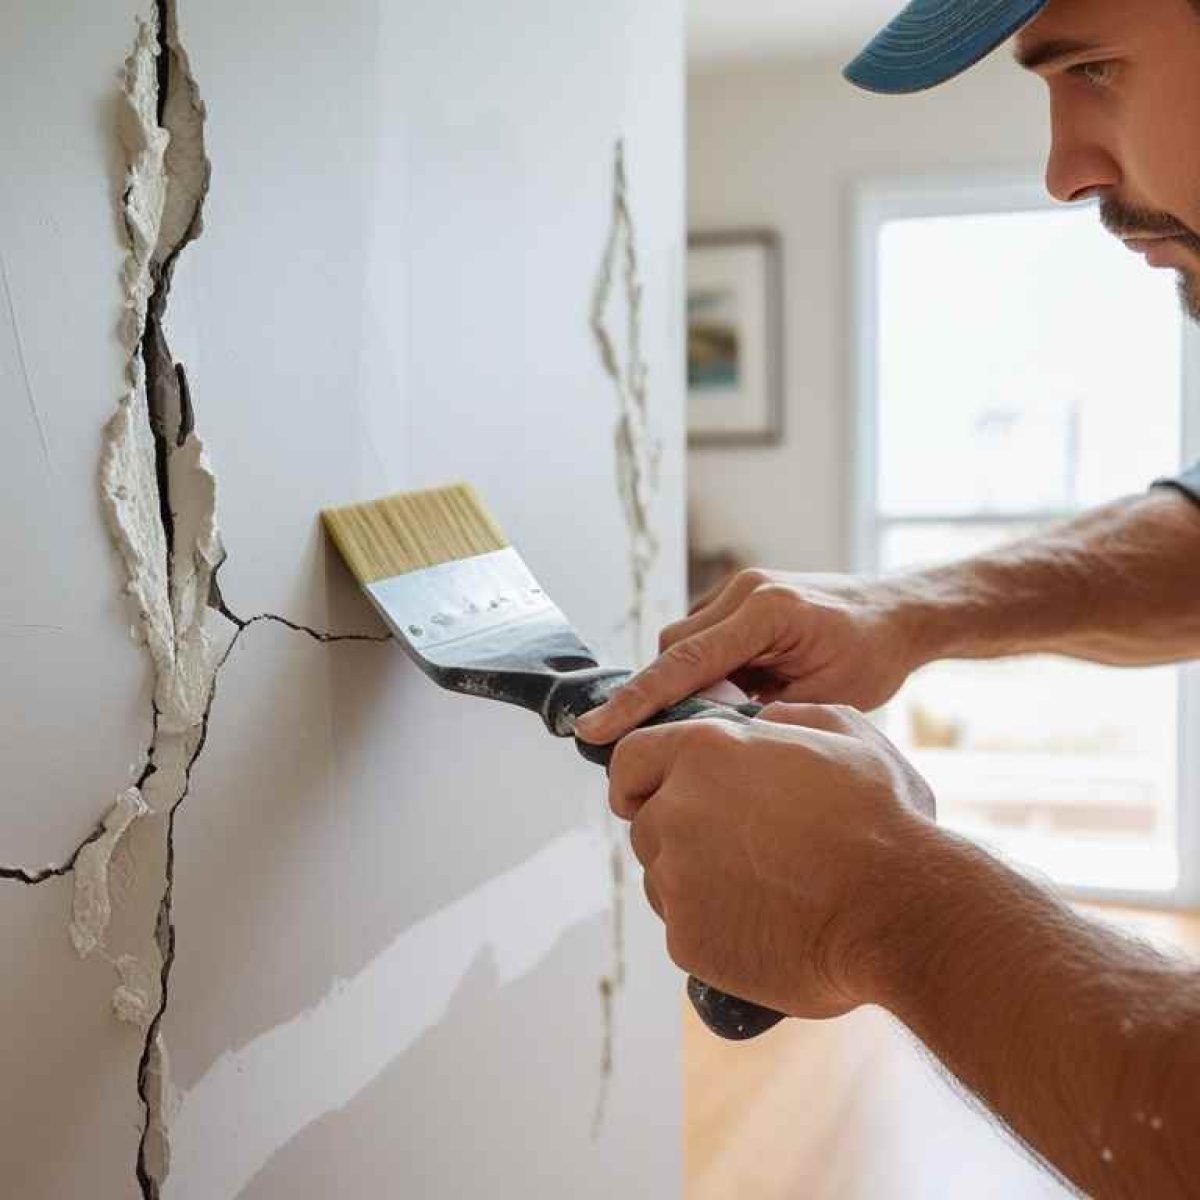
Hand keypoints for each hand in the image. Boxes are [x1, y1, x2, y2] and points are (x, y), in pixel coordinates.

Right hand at [575, 570, 919, 745]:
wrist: (898, 612)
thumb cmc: (871, 656)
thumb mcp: (823, 698)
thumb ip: (758, 710)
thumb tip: (701, 729)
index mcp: (768, 613)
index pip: (685, 662)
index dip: (636, 700)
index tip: (594, 728)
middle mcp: (745, 591)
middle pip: (674, 649)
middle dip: (667, 694)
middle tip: (681, 741)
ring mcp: (739, 588)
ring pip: (683, 643)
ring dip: (691, 681)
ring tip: (734, 710)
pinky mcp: (739, 596)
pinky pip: (702, 637)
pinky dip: (706, 667)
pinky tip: (740, 691)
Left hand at [609, 702, 935, 1018]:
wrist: (899, 911)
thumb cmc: (881, 819)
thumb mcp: (846, 736)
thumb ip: (790, 717)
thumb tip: (764, 719)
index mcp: (704, 751)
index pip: (629, 758)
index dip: (635, 778)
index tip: (643, 795)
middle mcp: (675, 809)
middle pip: (649, 823)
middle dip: (681, 832)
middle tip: (740, 848)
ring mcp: (675, 877)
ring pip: (664, 878)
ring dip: (696, 880)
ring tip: (764, 888)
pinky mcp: (685, 938)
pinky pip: (685, 927)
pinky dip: (714, 928)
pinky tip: (764, 925)